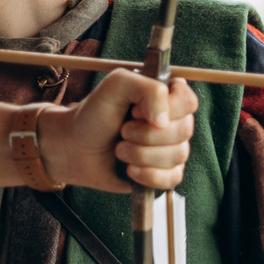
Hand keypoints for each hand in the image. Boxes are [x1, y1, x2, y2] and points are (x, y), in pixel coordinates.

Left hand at [45, 73, 198, 192]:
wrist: (75, 148)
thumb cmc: (94, 114)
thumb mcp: (116, 85)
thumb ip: (147, 89)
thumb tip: (164, 121)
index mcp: (167, 95)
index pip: (188, 102)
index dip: (165, 109)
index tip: (134, 111)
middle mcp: (174, 121)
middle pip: (184, 130)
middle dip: (146, 134)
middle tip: (122, 131)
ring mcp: (170, 147)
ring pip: (178, 155)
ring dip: (141, 154)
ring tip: (120, 149)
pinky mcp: (164, 172)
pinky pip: (173, 178)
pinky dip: (148, 175)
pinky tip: (130, 170)